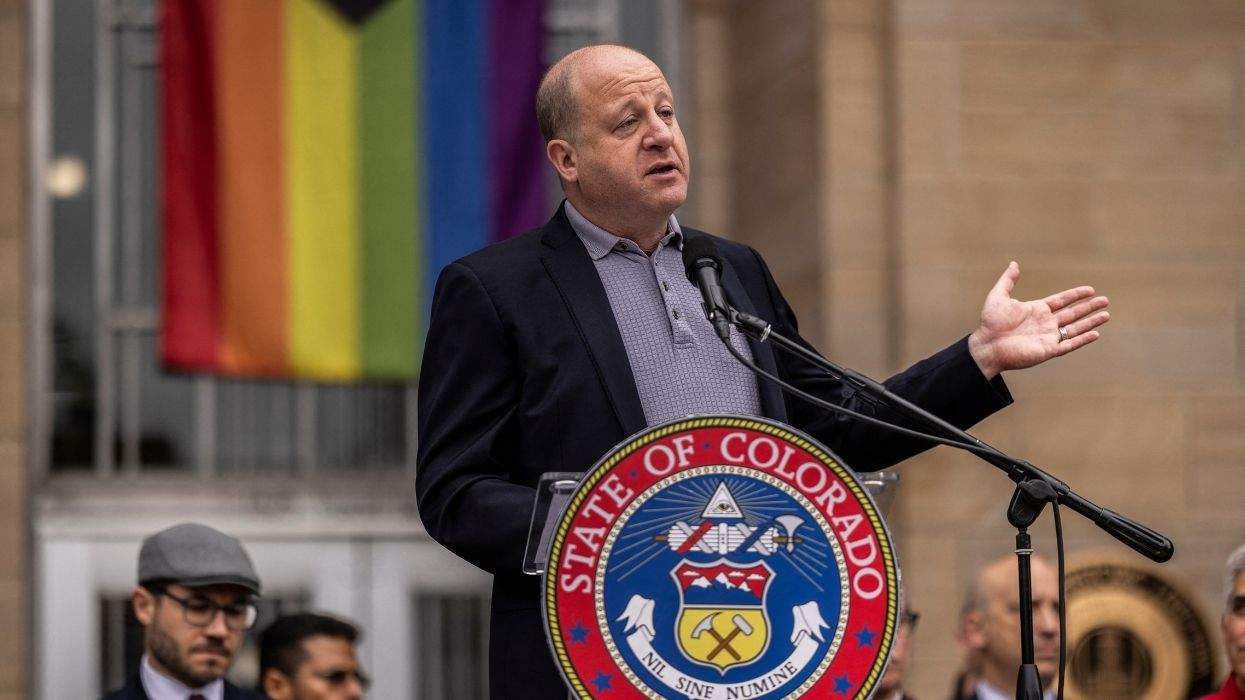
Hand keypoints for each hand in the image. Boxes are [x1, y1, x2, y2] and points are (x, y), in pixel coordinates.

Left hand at [967, 261, 1109, 378]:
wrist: (987, 345)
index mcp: (1037, 310)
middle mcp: (1045, 323)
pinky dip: (1082, 339)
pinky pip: (1069, 344)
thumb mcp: (998, 296)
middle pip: (1072, 313)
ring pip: (1075, 328)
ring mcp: (1048, 337)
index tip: (1090, 289)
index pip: (1061, 301)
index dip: (1076, 295)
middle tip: (1106, 300)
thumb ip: (1008, 281)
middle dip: (1089, 307)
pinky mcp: (1048, 350)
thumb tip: (1014, 264)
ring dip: (1091, 322)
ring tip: (1106, 315)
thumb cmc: (990, 323)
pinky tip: (1095, 333)